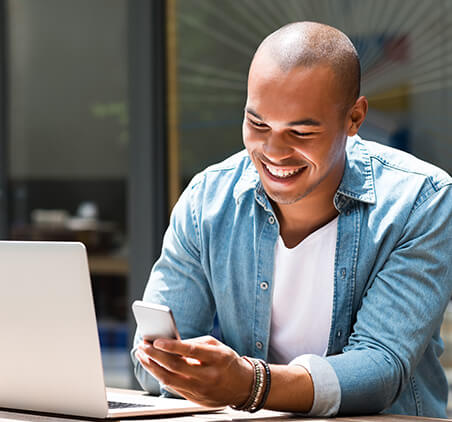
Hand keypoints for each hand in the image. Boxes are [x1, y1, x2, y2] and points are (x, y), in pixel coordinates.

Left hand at [135, 335, 252, 406]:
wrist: (243, 386)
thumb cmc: (228, 361)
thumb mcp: (217, 346)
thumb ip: (195, 343)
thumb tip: (172, 342)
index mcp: (217, 358)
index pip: (191, 351)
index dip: (172, 346)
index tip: (156, 340)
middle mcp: (208, 375)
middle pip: (176, 366)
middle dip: (155, 355)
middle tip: (143, 346)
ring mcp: (201, 389)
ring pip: (170, 379)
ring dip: (152, 367)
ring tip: (143, 356)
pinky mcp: (195, 399)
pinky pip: (173, 388)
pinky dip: (161, 376)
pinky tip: (153, 367)